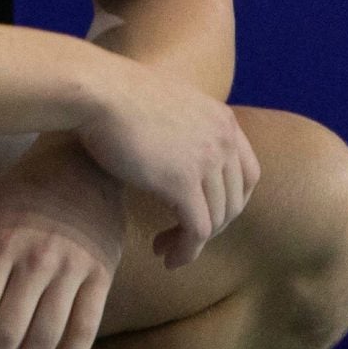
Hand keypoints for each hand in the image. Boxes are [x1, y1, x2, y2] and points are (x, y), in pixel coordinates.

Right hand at [75, 56, 257, 267]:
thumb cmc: (118, 98)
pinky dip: (186, 250)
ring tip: (165, 251)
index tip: (204, 215)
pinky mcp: (182, 182)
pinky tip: (166, 256)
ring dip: (193, 244)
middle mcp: (224, 140)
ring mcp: (207, 160)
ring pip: (216, 220)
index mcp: (224, 121)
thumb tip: (181, 159)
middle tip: (179, 239)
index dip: (230, 203)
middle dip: (210, 228)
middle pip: (234, 202)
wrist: (99, 91)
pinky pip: (197, 229)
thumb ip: (187, 131)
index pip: (248, 174)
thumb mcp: (170, 108)